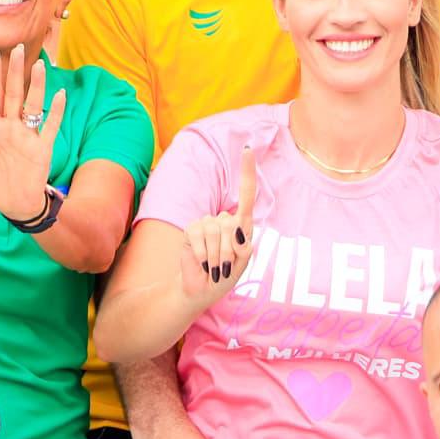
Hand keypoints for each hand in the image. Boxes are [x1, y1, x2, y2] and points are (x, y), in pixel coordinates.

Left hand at [0, 37, 66, 224]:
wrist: (13, 205)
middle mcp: (11, 127)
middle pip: (13, 94)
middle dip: (14, 72)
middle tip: (16, 49)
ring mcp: (28, 135)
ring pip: (33, 104)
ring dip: (36, 85)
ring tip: (40, 65)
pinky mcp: (43, 147)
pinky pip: (51, 126)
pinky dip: (56, 111)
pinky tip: (60, 94)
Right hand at [180, 163, 260, 291]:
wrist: (201, 289)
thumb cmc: (225, 275)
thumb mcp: (242, 263)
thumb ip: (243, 246)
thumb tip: (235, 227)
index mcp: (242, 225)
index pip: (246, 194)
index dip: (247, 172)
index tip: (248, 149)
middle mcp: (224, 220)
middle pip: (232, 224)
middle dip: (230, 250)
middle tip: (225, 267)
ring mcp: (206, 223)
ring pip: (216, 231)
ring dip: (217, 255)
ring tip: (214, 267)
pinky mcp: (191, 231)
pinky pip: (199, 236)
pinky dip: (203, 254)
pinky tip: (203, 263)